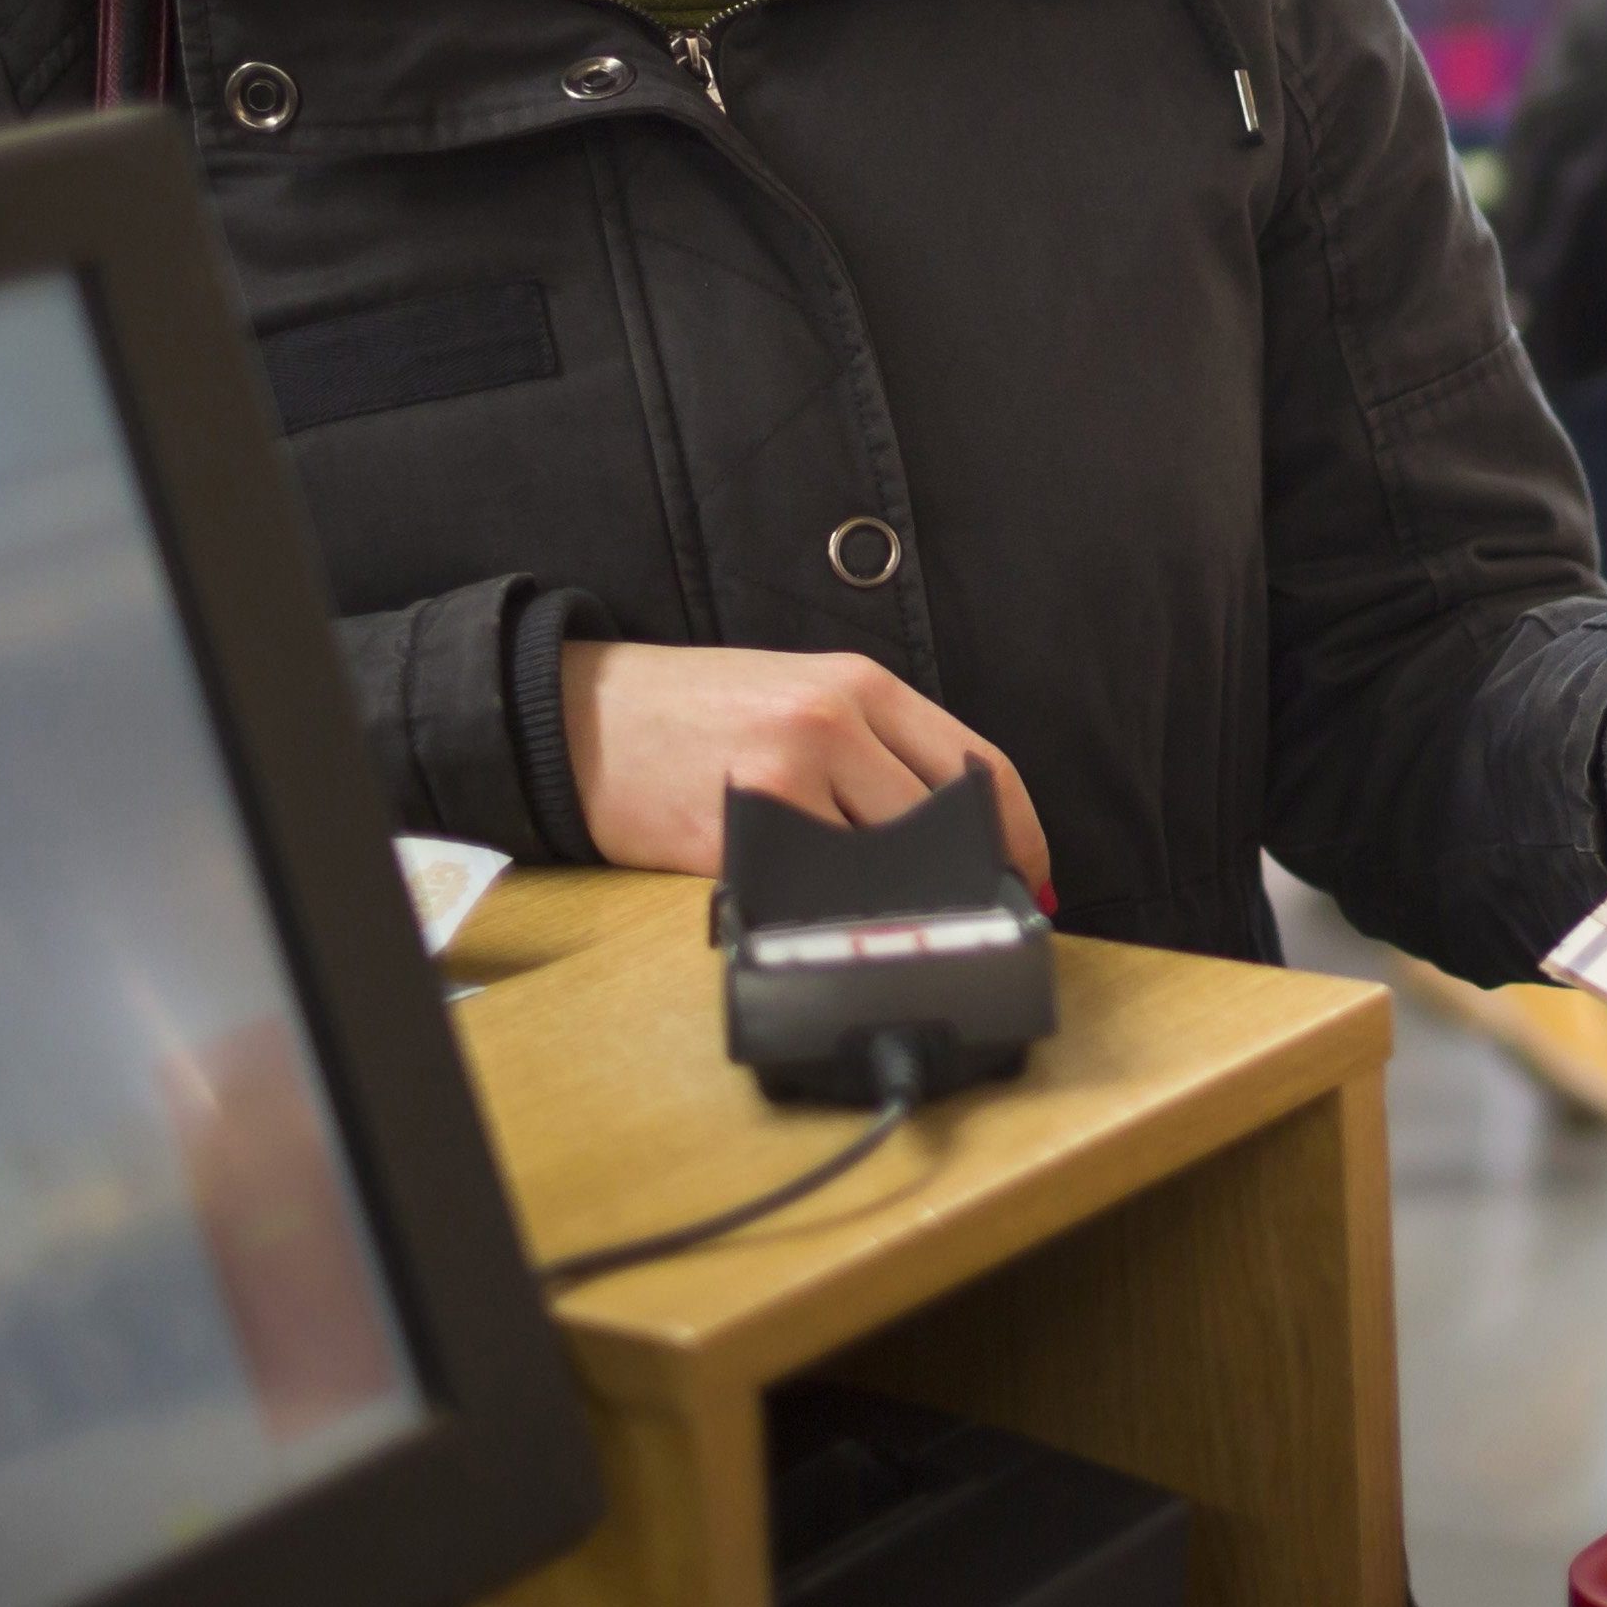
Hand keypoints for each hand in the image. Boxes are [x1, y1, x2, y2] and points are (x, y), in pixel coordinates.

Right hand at [562, 642, 1054, 902]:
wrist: (575, 716)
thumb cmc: (693, 711)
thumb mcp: (800, 696)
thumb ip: (879, 749)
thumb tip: (960, 831)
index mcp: (861, 686)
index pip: (981, 767)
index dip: (1020, 837)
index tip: (1030, 880)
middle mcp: (831, 723)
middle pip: (943, 824)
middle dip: (964, 881)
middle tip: (967, 917)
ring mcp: (783, 778)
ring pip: (887, 864)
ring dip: (900, 903)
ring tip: (893, 920)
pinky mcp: (734, 834)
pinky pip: (811, 891)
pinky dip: (828, 914)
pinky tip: (823, 919)